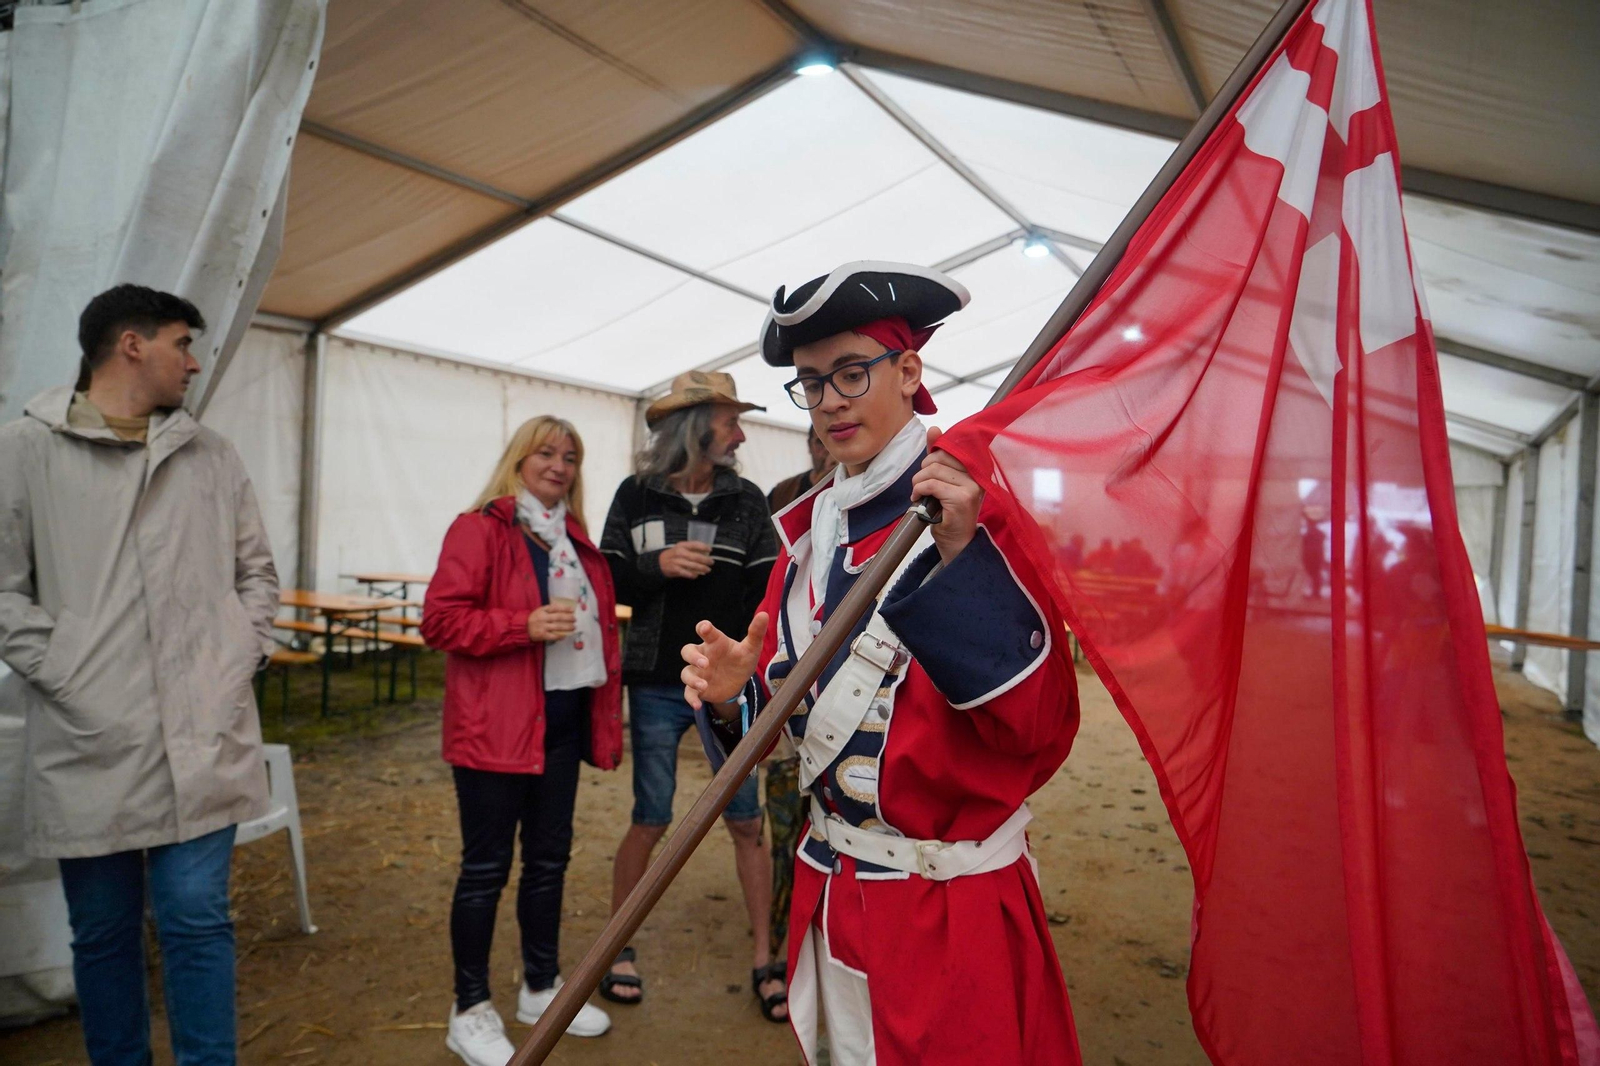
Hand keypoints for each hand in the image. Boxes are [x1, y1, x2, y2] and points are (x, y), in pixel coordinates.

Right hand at [527, 603, 576, 642]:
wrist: (523, 628)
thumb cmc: (534, 618)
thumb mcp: (540, 611)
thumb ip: (549, 609)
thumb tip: (563, 608)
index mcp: (542, 610)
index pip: (555, 608)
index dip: (565, 608)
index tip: (572, 610)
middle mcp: (543, 618)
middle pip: (558, 617)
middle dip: (568, 618)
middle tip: (575, 619)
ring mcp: (542, 627)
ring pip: (557, 626)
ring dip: (567, 627)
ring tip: (573, 627)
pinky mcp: (542, 635)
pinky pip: (553, 636)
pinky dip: (560, 636)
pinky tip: (565, 635)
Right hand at [660, 540, 712, 579]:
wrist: (660, 562)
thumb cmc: (673, 555)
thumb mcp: (680, 548)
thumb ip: (691, 550)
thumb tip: (705, 553)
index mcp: (682, 545)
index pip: (695, 544)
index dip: (704, 547)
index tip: (710, 550)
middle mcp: (680, 552)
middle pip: (696, 556)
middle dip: (705, 560)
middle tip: (711, 562)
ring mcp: (677, 561)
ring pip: (693, 565)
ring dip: (702, 568)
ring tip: (707, 570)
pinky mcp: (675, 569)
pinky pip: (686, 573)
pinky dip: (692, 575)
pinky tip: (697, 575)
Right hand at [680, 612, 768, 713]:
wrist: (738, 682)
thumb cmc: (741, 660)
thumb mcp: (751, 648)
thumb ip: (756, 633)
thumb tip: (765, 614)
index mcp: (715, 643)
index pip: (705, 631)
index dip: (703, 628)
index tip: (705, 628)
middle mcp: (703, 655)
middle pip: (687, 651)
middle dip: (693, 656)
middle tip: (705, 663)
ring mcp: (698, 672)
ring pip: (686, 672)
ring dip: (692, 679)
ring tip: (704, 685)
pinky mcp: (697, 688)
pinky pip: (688, 692)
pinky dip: (691, 699)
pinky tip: (698, 705)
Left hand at [912, 426, 983, 563]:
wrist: (956, 542)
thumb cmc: (948, 513)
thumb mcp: (942, 479)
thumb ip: (939, 455)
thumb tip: (934, 429)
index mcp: (975, 468)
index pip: (951, 447)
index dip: (935, 454)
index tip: (928, 468)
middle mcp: (978, 475)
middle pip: (940, 457)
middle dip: (923, 470)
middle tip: (922, 486)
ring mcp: (972, 486)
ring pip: (933, 470)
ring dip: (919, 482)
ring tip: (920, 493)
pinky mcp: (962, 498)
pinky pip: (932, 484)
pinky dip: (920, 490)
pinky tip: (919, 499)